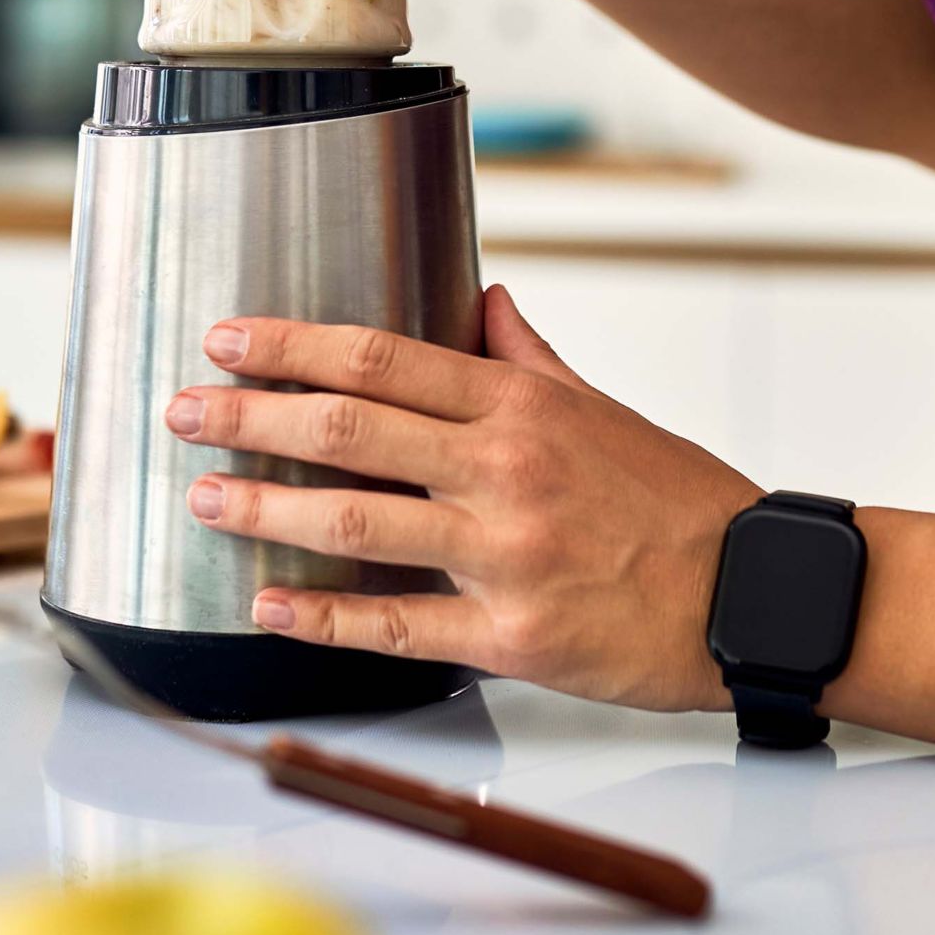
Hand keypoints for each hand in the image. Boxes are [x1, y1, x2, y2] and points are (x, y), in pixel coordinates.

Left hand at [163, 285, 760, 712]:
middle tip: (186, 410)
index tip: (231, 338)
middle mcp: (505, 470)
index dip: (296, 344)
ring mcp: (504, 555)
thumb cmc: (680, 499)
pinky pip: (396, 626)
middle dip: (253, 416)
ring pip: (356, 523)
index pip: (386, 358)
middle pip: (351, 429)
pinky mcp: (510, 636)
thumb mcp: (604, 409)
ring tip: (204, 497)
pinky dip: (322, 616)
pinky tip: (267, 606)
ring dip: (266, 507)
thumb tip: (483, 299)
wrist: (748, 592)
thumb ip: (530, 358)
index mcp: (524, 407)